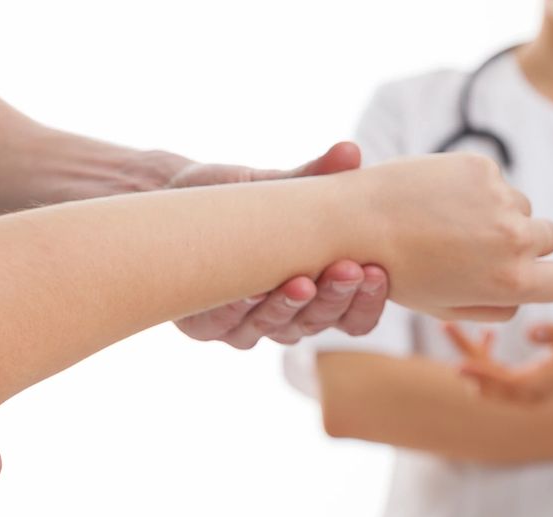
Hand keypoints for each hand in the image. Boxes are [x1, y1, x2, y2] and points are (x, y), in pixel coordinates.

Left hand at [168, 142, 390, 346]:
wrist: (175, 199)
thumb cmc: (237, 201)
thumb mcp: (278, 189)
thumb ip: (315, 178)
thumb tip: (351, 152)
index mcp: (315, 295)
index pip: (353, 317)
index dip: (368, 302)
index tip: (377, 270)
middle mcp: (284, 319)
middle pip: (319, 324)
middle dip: (335, 299)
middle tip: (348, 270)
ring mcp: (245, 327)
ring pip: (278, 329)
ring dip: (291, 307)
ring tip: (302, 281)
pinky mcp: (206, 326)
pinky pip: (229, 324)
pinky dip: (241, 308)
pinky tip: (251, 290)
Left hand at [352, 153, 552, 320]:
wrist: (355, 224)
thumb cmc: (398, 273)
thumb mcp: (447, 305)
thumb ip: (497, 304)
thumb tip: (531, 289)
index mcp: (512, 282)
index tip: (545, 271)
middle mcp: (516, 239)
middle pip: (551, 238)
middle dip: (526, 242)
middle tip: (479, 245)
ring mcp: (501, 199)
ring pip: (521, 207)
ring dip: (497, 213)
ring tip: (445, 224)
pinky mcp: (481, 167)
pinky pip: (493, 181)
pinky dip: (472, 189)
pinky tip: (433, 200)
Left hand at [455, 320, 552, 402]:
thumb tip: (532, 332)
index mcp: (538, 386)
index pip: (503, 383)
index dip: (481, 372)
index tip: (460, 362)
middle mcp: (525, 395)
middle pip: (485, 382)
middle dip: (465, 356)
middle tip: (446, 325)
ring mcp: (520, 393)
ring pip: (483, 378)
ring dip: (468, 354)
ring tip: (449, 325)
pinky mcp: (518, 386)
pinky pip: (492, 374)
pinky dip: (484, 356)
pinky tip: (488, 334)